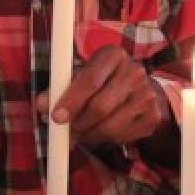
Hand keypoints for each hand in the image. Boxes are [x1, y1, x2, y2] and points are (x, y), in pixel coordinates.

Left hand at [40, 46, 167, 147]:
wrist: (142, 89)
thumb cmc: (103, 81)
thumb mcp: (82, 75)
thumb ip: (60, 88)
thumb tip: (41, 105)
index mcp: (113, 55)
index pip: (89, 80)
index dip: (70, 101)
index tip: (56, 117)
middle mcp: (134, 71)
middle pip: (100, 107)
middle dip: (79, 123)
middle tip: (69, 130)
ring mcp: (147, 95)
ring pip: (110, 126)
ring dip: (89, 135)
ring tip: (82, 132)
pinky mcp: (153, 117)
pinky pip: (122, 137)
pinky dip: (106, 140)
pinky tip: (101, 131)